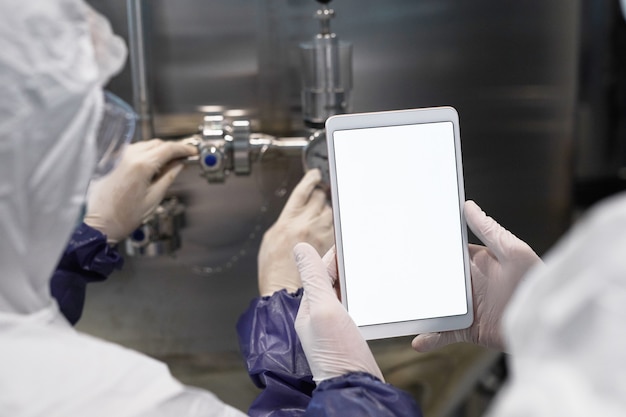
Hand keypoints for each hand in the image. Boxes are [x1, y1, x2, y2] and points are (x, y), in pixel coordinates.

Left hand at [84, 139, 196, 243]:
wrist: (100, 224)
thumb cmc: (124, 217)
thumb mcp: (154, 198)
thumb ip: (168, 177)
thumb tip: (179, 165)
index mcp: (141, 165)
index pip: (168, 149)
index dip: (183, 148)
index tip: (192, 151)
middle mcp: (128, 156)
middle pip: (157, 144)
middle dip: (172, 149)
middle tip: (184, 157)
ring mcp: (117, 156)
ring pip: (145, 145)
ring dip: (159, 151)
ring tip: (169, 163)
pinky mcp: (111, 160)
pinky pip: (133, 150)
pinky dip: (145, 154)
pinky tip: (151, 165)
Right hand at [258, 169, 333, 295]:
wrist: (285, 292)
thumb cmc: (274, 270)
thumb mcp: (271, 238)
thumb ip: (285, 221)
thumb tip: (296, 212)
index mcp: (289, 221)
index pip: (303, 191)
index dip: (310, 179)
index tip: (315, 175)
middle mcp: (307, 225)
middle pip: (320, 197)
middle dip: (319, 195)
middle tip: (318, 198)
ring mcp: (322, 235)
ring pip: (331, 211)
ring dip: (327, 210)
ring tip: (320, 218)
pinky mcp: (332, 246)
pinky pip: (336, 227)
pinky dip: (332, 226)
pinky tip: (326, 231)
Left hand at [294, 243, 383, 382]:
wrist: (357, 387)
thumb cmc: (339, 354)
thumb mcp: (324, 310)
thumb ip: (313, 279)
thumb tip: (299, 248)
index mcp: (308, 309)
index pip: (317, 273)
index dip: (331, 255)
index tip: (347, 239)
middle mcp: (318, 317)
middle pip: (329, 282)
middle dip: (342, 266)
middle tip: (359, 249)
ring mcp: (334, 328)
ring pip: (342, 294)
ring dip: (352, 280)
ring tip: (366, 266)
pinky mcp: (350, 336)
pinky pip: (353, 309)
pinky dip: (360, 297)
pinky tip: (372, 295)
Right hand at [412, 200, 541, 352]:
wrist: (546, 324)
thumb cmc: (535, 283)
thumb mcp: (514, 251)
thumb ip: (490, 230)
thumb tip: (469, 206)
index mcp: (478, 263)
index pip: (449, 253)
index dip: (430, 247)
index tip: (408, 240)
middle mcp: (469, 284)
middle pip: (437, 279)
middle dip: (417, 277)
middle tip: (394, 273)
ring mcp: (466, 307)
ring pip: (435, 306)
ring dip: (419, 308)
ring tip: (400, 309)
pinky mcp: (468, 330)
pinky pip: (444, 333)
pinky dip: (430, 337)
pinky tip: (418, 341)